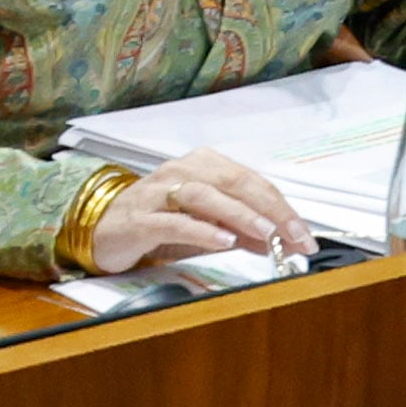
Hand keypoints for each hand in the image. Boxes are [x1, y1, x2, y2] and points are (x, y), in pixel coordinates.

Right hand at [84, 148, 310, 272]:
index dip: (283, 207)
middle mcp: (184, 170)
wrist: (99, 229)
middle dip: (272, 210)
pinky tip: (223, 240)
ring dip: (242, 215)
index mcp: (204, 165)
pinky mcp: (140, 218)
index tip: (306, 234)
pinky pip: (176, 221)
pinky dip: (203, 230)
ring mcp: (159, 192)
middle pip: (236, 183)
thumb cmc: (156, 223)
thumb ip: (241, 232)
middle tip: (296, 236)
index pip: (252, 182)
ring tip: (267, 234)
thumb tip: (282, 241)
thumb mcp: (205, 227)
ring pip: (208, 196)